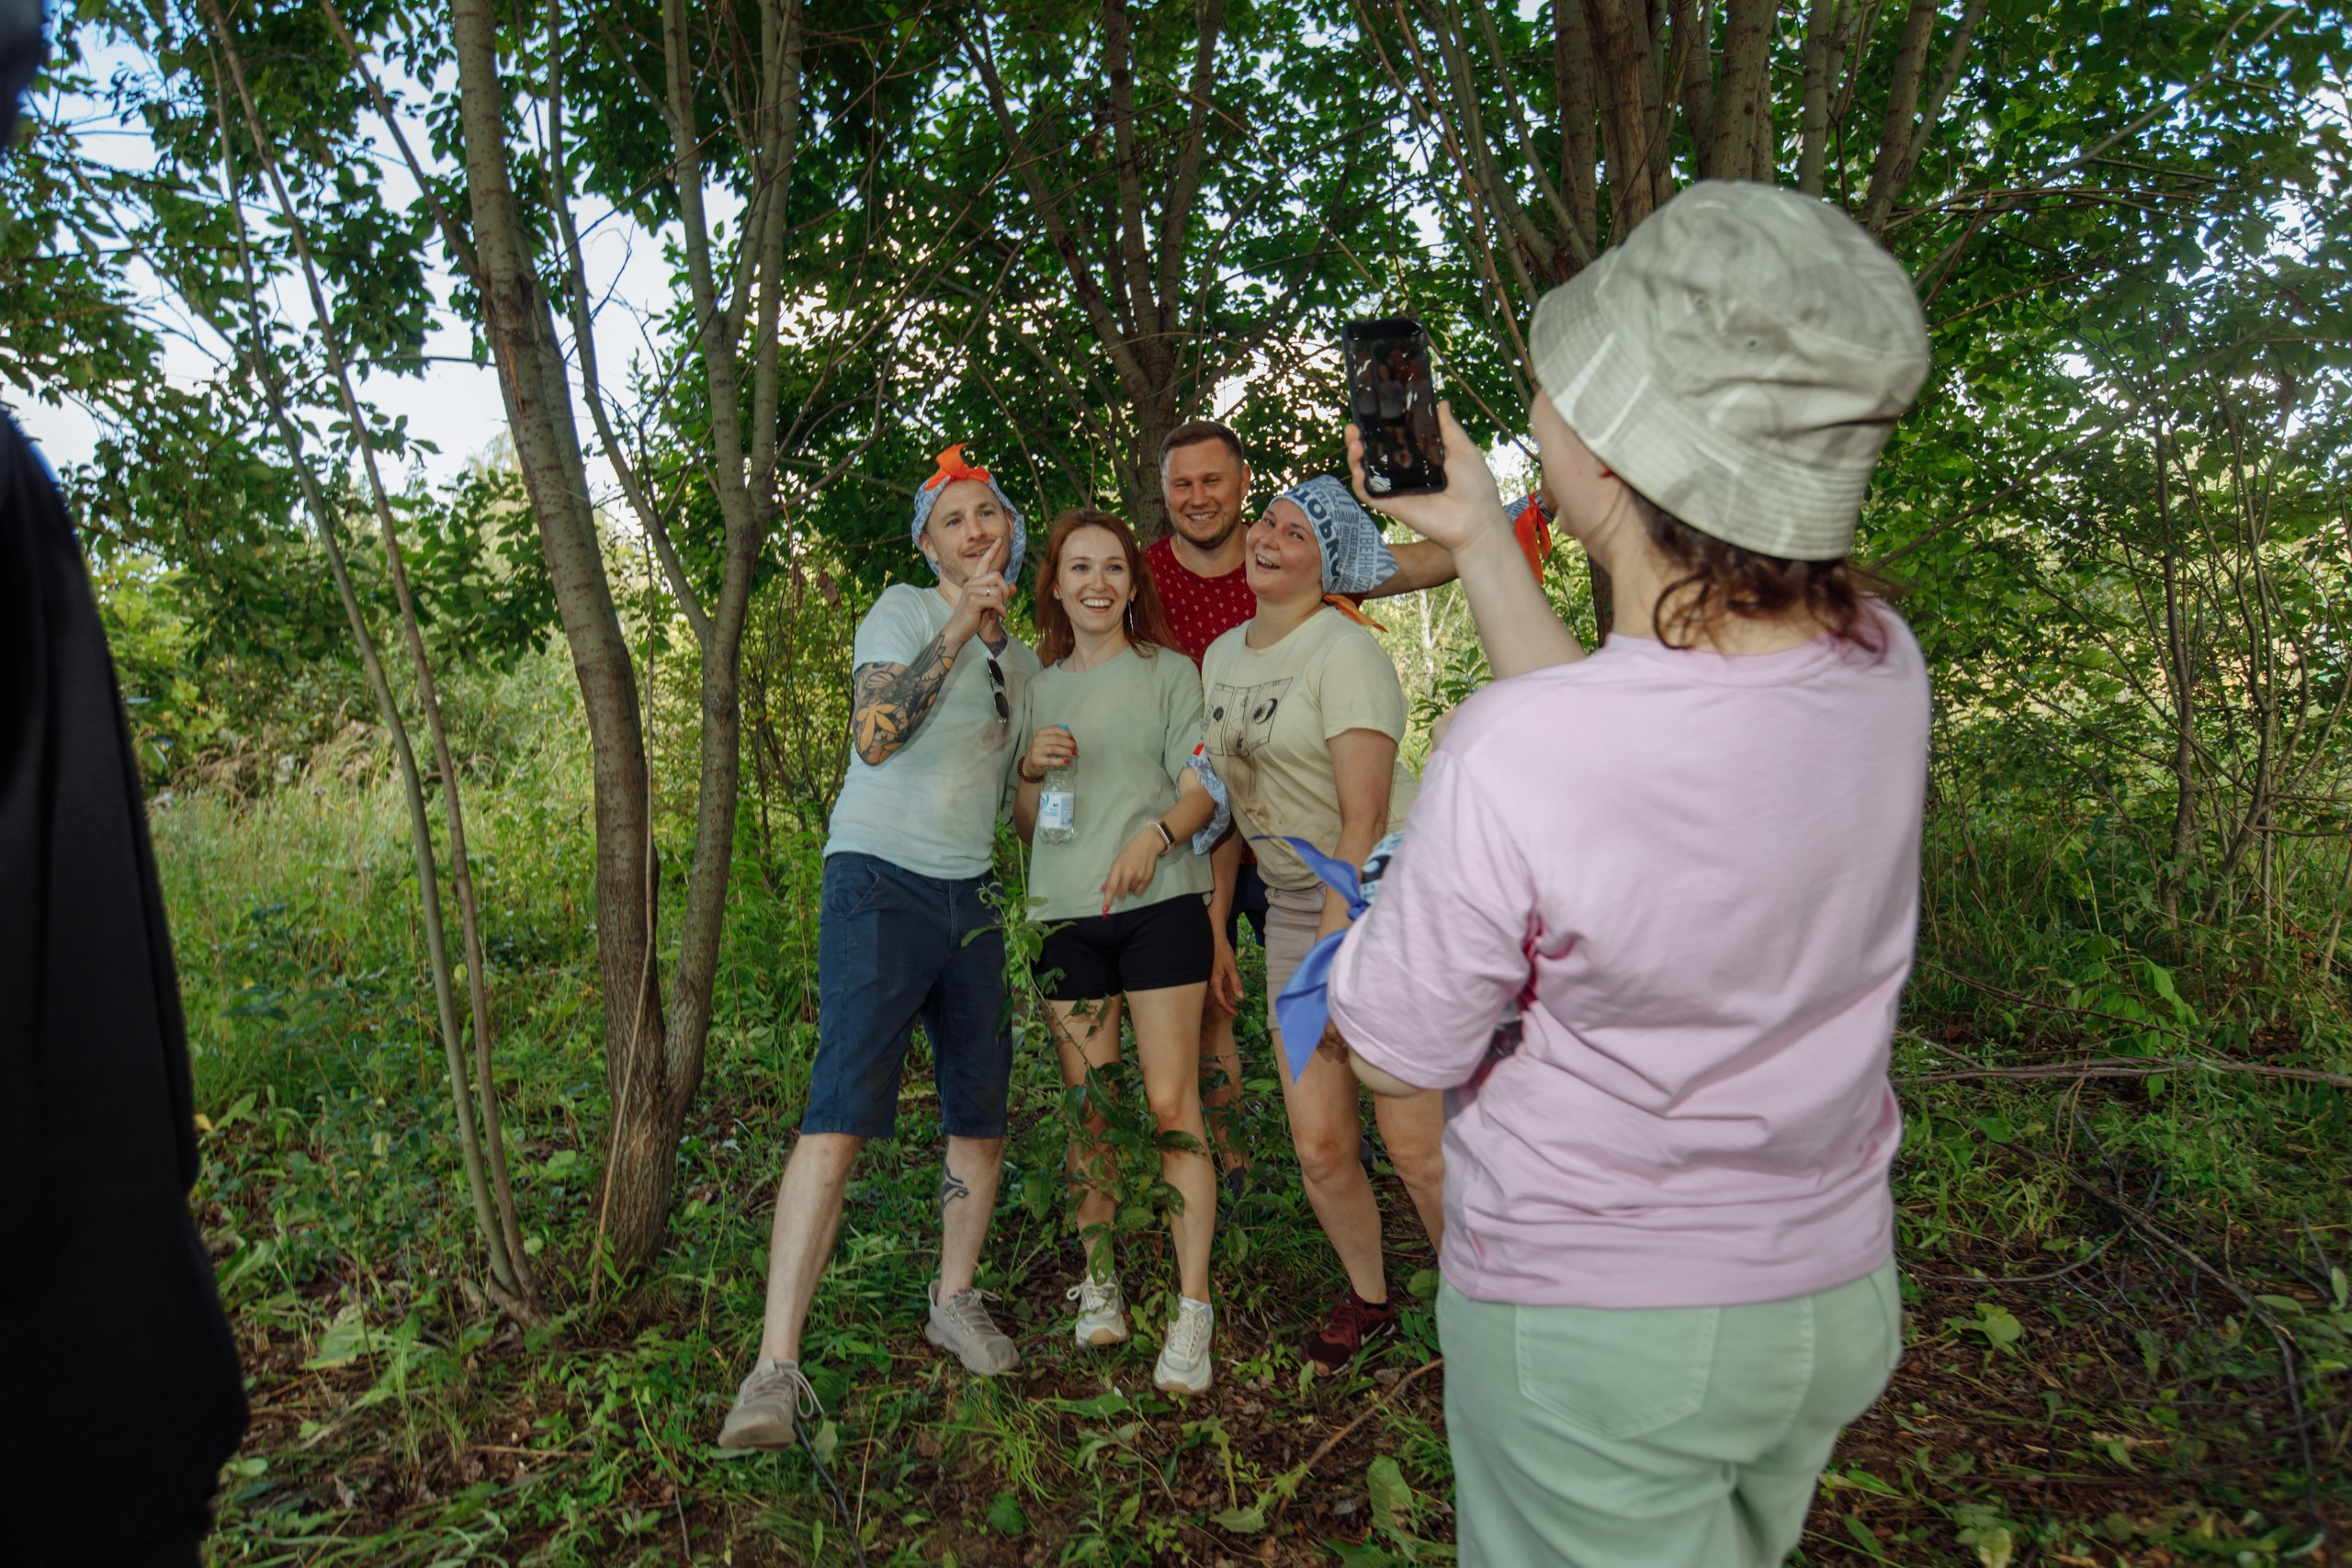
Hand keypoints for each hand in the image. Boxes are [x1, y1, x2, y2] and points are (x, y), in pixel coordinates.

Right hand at [944, 535, 1012, 645]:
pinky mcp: (973, 600)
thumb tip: (1015, 587)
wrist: (958, 631)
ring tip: (996, 612)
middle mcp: (972, 583)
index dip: (993, 550)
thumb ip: (1001, 596)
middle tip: (1002, 604)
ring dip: (1002, 604)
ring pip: (998, 590)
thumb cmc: (973, 618)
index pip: (984, 562)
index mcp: (974, 581)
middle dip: (1005, 591)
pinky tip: (999, 616)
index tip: (1000, 539)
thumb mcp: (990, 605)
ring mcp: (971, 590)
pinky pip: (995, 601)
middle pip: (998, 576)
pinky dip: (1001, 610)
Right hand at [1022, 724, 1076, 780]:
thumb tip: (1073, 741)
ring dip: (1066, 751)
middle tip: (1075, 748)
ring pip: (1054, 748)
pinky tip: (1067, 761)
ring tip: (1073, 754)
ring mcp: (1037, 750)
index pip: (1056, 729)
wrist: (1030, 764)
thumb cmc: (1041, 751)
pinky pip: (1051, 760)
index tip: (1074, 740)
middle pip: (1057, 739)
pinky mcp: (1037, 760)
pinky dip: (1061, 761)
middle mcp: (1038, 739)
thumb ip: (1058, 738)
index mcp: (1041, 732)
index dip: (1067, 734)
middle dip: (1069, 743)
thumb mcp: (1047, 741)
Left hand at [1100, 828, 1162, 912]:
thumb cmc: (1130, 852)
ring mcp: (1139, 876)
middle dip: (1120, 892)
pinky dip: (1137, 888)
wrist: (1148, 844)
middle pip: (1121, 894)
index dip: (1108, 900)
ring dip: (1129, 887)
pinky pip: (1139, 892)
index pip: (1111, 887)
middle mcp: (1129, 873)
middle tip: (1122, 882)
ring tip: (1133, 875)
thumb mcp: (1117, 861)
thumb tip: (1104, 890)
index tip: (1105, 910)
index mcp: (1118, 867)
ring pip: (1130, 892)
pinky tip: (1139, 878)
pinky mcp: (1148, 879)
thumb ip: (1111, 876)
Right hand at [1208, 935, 1243, 1014]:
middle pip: (1218, 999)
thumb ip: (1236, 983)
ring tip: (1233, 1005)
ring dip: (1224, 1000)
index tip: (1237, 1014)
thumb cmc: (1223, 952)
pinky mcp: (1211, 974)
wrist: (1215, 940)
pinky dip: (1222, 993)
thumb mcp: (1232, 968)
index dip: (1229, 1009)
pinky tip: (1227, 992)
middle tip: (1236, 1012)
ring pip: (1216, 993)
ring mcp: (1209, 978)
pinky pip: (1216, 988)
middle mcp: (1210, 982)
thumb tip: (1241, 997)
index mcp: (1214, 982)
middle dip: (1227, 1006)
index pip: (1221, 1000)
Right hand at [1346, 401, 1507, 554]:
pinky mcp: (1392, 506)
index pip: (1394, 441)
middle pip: (1375, 455)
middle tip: (1353, 426)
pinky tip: (1360, 469)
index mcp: (1422, 460)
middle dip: (1360, 440)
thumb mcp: (1463, 449)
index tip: (1371, 413)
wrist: (1476, 519)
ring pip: (1367, 473)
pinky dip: (1359, 483)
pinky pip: (1369, 495)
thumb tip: (1441, 403)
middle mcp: (1406, 474)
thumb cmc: (1475, 485)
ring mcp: (1397, 491)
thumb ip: (1448, 428)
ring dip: (1354, 457)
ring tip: (1353, 441)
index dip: (1380, 429)